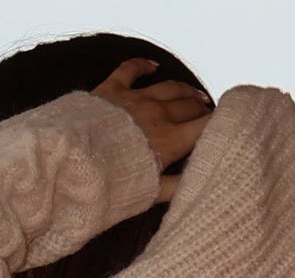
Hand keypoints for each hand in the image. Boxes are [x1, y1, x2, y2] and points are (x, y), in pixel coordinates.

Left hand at [91, 58, 212, 201]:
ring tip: (194, 94)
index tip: (221, 128)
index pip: (203, 128)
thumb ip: (174, 187)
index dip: (216, 126)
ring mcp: (136, 99)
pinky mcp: (112, 89)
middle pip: (189, 106)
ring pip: (169, 87)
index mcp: (170, 141)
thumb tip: (194, 182)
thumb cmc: (111, 185)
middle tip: (207, 114)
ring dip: (185, 90)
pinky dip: (144, 65)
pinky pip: (131, 69)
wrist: (73, 165)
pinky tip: (154, 66)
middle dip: (202, 109)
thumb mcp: (147, 194)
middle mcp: (158, 115)